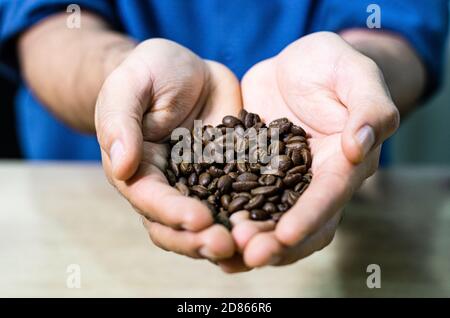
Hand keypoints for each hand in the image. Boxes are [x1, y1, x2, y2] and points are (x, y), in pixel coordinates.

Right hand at [95, 39, 241, 260]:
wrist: (188, 70)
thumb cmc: (150, 72)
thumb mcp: (130, 86)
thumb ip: (120, 122)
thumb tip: (121, 165)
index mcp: (139, 171)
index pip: (151, 200)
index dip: (173, 214)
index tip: (200, 220)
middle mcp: (169, 187)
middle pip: (179, 226)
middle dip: (200, 240)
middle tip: (228, 246)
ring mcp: (202, 185)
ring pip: (212, 222)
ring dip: (230, 237)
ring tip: (253, 243)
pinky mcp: (231, 175)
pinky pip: (244, 198)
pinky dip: (256, 213)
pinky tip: (276, 220)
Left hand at [219, 32, 399, 271]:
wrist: (295, 64)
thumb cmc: (331, 64)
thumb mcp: (354, 74)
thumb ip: (368, 107)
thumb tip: (360, 146)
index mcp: (344, 162)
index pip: (330, 195)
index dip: (310, 217)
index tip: (286, 235)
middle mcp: (314, 180)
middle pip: (299, 221)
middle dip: (276, 241)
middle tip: (247, 253)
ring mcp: (281, 180)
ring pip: (269, 218)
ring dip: (249, 237)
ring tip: (223, 248)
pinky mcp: (253, 172)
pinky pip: (240, 199)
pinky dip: (227, 216)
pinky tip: (206, 227)